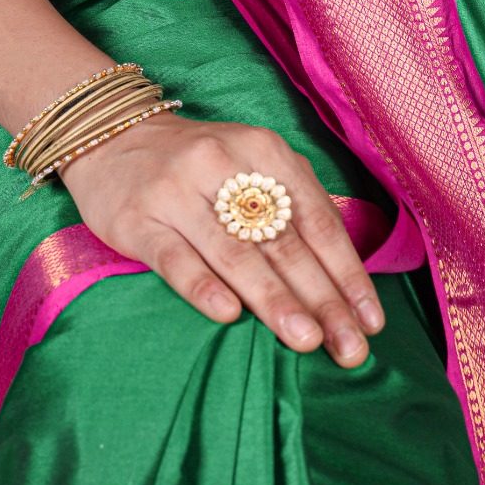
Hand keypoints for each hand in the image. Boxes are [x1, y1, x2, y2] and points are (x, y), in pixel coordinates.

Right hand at [61, 112, 384, 365]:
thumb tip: (343, 281)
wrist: (113, 137)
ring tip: (305, 339)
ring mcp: (179, 192)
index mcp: (265, 152)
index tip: (371, 321)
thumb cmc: (201, 166)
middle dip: (322, 300)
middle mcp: (225, 167)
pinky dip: (203, 286)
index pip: (317, 221)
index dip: (348, 273)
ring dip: (274, 299)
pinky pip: (175, 258)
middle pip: (284, 243)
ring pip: (236, 253)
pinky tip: (227, 315)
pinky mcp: (138, 219)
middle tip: (349, 347)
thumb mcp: (254, 167)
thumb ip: (294, 209)